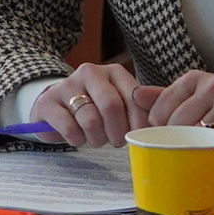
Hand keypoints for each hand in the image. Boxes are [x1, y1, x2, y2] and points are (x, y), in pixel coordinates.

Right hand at [31, 59, 161, 146]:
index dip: (138, 123)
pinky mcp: (48, 102)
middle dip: (116, 132)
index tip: (137, 136)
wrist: (55, 106)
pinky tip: (78, 138)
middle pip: (111, 106)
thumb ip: (143, 107)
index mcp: (114, 72)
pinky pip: (69, 127)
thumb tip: (165, 119)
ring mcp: (67, 85)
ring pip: (90, 119)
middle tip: (115, 142)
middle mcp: (90, 72)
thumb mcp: (120, 103)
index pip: (134, 98)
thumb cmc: (95, 108)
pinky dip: (77, 140)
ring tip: (96, 139)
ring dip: (96, 138)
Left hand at [141, 69, 213, 155]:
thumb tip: (134, 95)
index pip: (162, 106)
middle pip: (178, 122)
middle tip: (181, 149)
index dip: (158, 127)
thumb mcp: (196, 95)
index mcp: (196, 79)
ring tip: (198, 150)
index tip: (165, 136)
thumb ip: (165, 96)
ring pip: (199, 133)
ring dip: (196, 147)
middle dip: (176, 140)